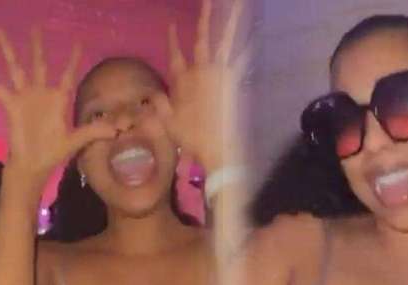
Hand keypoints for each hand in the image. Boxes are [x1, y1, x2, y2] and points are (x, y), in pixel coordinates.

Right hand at [0, 29, 114, 189]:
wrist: (33, 165)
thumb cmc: (54, 153)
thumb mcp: (76, 141)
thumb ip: (93, 131)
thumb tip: (116, 129)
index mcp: (59, 100)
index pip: (68, 75)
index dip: (72, 59)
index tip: (77, 43)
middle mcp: (41, 94)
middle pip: (40, 64)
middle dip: (38, 46)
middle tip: (35, 27)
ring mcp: (25, 97)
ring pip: (16, 68)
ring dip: (8, 50)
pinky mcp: (10, 104)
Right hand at [153, 0, 252, 171]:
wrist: (217, 147)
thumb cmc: (191, 138)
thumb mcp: (168, 122)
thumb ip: (159, 104)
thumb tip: (153, 93)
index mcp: (182, 79)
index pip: (175, 53)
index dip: (172, 39)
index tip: (171, 24)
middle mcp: (201, 70)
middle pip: (202, 37)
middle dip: (206, 16)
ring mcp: (220, 73)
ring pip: (225, 41)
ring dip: (232, 22)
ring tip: (239, 4)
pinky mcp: (235, 80)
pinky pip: (242, 59)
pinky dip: (248, 46)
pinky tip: (255, 35)